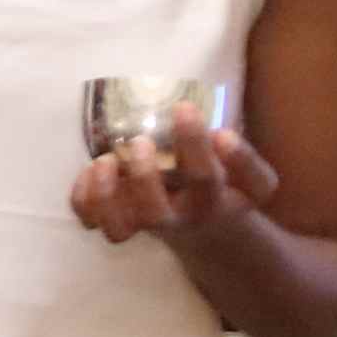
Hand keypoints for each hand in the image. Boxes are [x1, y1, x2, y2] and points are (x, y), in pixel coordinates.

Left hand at [76, 113, 276, 247]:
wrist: (206, 229)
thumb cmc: (226, 191)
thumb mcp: (254, 180)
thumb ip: (245, 159)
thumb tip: (222, 136)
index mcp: (210, 202)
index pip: (203, 177)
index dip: (193, 141)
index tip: (183, 107)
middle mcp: (174, 218)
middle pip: (152, 213)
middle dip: (142, 176)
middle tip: (141, 141)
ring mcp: (141, 224)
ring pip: (115, 228)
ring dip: (104, 195)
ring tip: (105, 161)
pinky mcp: (116, 221)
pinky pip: (89, 218)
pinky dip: (82, 197)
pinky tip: (91, 169)